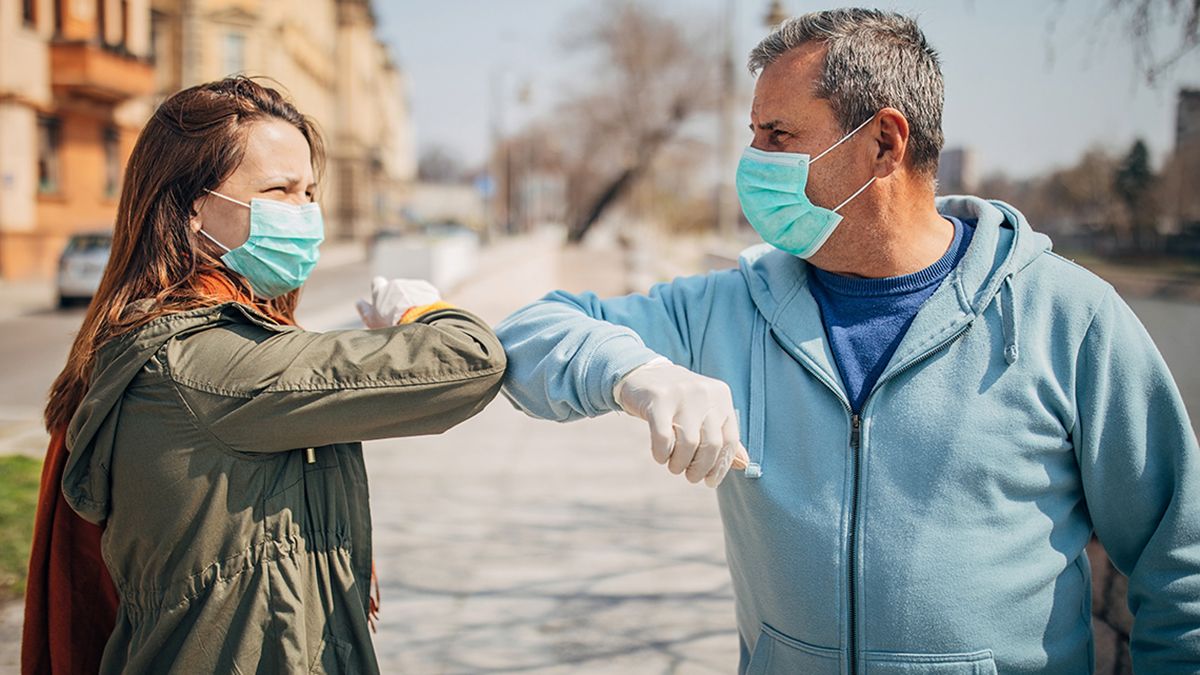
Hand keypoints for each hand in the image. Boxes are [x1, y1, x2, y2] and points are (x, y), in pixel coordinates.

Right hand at [355, 276, 441, 328]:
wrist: (419, 322)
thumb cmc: (392, 323)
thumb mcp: (371, 320)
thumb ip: (363, 309)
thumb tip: (358, 302)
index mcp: (381, 290)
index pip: (377, 282)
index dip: (380, 289)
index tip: (383, 299)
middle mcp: (396, 284)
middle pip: (396, 289)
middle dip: (398, 298)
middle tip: (400, 315)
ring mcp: (412, 285)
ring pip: (411, 292)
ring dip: (412, 300)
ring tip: (414, 317)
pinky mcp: (428, 289)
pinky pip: (425, 294)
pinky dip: (424, 302)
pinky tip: (424, 314)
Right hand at [614, 358, 749, 486]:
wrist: (644, 374)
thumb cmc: (679, 402)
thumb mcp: (706, 413)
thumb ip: (723, 436)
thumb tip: (744, 464)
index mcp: (721, 396)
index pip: (730, 440)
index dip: (721, 466)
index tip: (709, 480)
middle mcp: (705, 392)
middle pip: (711, 444)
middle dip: (700, 468)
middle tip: (690, 476)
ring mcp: (682, 394)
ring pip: (688, 444)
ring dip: (679, 464)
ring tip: (674, 465)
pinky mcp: (658, 399)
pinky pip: (663, 438)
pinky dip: (661, 454)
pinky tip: (660, 456)